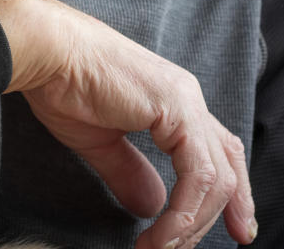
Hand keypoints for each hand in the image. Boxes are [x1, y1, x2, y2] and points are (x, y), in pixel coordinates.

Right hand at [0, 0, 257, 248]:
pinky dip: (184, 210)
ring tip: (159, 248)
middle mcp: (188, 98)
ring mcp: (186, 101)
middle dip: (221, 216)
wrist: (48, 53)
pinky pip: (197, 172)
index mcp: (173, 102)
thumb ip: (128, 172)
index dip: (231, 195)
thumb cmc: (63, 86)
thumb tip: (151, 206)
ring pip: (216, 177)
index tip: (235, 231)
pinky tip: (162, 232)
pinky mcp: (177, 108)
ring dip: (191, 223)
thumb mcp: (100, 142)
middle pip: (227, 167)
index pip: (218, 153)